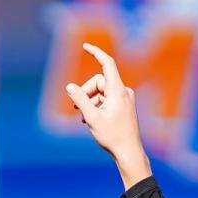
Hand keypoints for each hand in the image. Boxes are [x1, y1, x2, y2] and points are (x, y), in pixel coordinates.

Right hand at [65, 43, 151, 189]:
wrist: (128, 151)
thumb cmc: (112, 135)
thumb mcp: (92, 117)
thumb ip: (80, 100)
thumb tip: (69, 87)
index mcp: (117, 90)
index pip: (107, 63)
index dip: (96, 53)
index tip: (85, 46)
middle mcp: (123, 91)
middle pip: (99, 82)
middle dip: (86, 92)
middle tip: (77, 109)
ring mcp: (124, 99)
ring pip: (102, 92)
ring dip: (90, 102)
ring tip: (83, 119)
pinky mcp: (124, 106)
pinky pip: (107, 100)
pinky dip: (97, 106)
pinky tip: (91, 120)